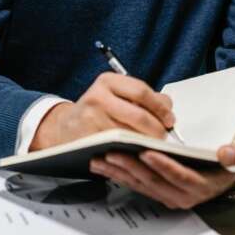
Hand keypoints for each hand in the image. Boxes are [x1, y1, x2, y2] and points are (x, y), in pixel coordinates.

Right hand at [30, 72, 173, 150]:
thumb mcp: (116, 95)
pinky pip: (118, 148)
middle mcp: (98, 97)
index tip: (169, 119)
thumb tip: (167, 106)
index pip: (142, 91)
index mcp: (108, 81)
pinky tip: (136, 153)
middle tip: (163, 137)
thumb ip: (143, 97)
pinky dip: (131, 152)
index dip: (160, 107)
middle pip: (139, 116)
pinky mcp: (89, 139)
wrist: (65, 127)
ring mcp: (91, 119)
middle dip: (157, 130)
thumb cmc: (97, 110)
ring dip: (146, 143)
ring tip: (152, 146)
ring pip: (131, 135)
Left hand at [89, 141, 234, 208]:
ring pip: (140, 184)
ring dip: (119, 171)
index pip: (180, 176)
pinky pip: (135, 185)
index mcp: (201, 186)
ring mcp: (167, 196)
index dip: (164, 165)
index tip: (147, 151)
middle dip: (132, 166)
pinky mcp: (156, 193)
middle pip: (154, 181)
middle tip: (113, 151)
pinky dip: (118, 175)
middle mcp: (182, 196)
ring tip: (100, 157)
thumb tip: (227, 152)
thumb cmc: (229, 163)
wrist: (223, 177)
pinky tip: (103, 164)